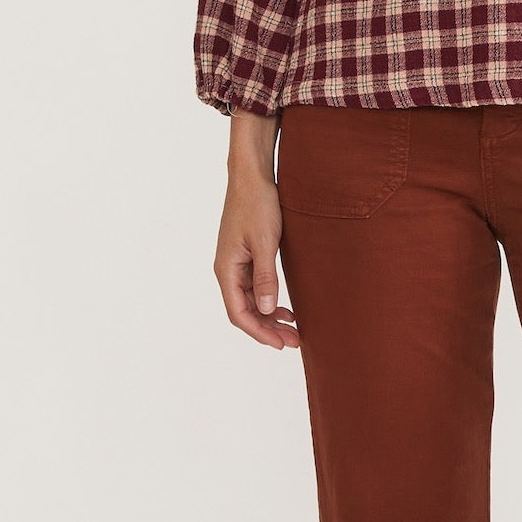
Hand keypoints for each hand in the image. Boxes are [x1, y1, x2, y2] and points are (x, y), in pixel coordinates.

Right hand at [214, 109, 300, 348]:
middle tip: (295, 342)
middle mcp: (228, 270)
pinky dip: (271, 300)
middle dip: (268, 329)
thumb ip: (266, 277)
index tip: (280, 344)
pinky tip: (287, 308)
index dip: (259, 332)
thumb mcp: (266, 243)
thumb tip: (268, 309)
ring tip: (294, 330)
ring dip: (271, 317)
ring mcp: (236, 264)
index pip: (238, 313)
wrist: (252, 177)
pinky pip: (256, 288)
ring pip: (252, 301)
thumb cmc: (257, 205)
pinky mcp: (246, 257)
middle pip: (245, 311)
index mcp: (227, 269)